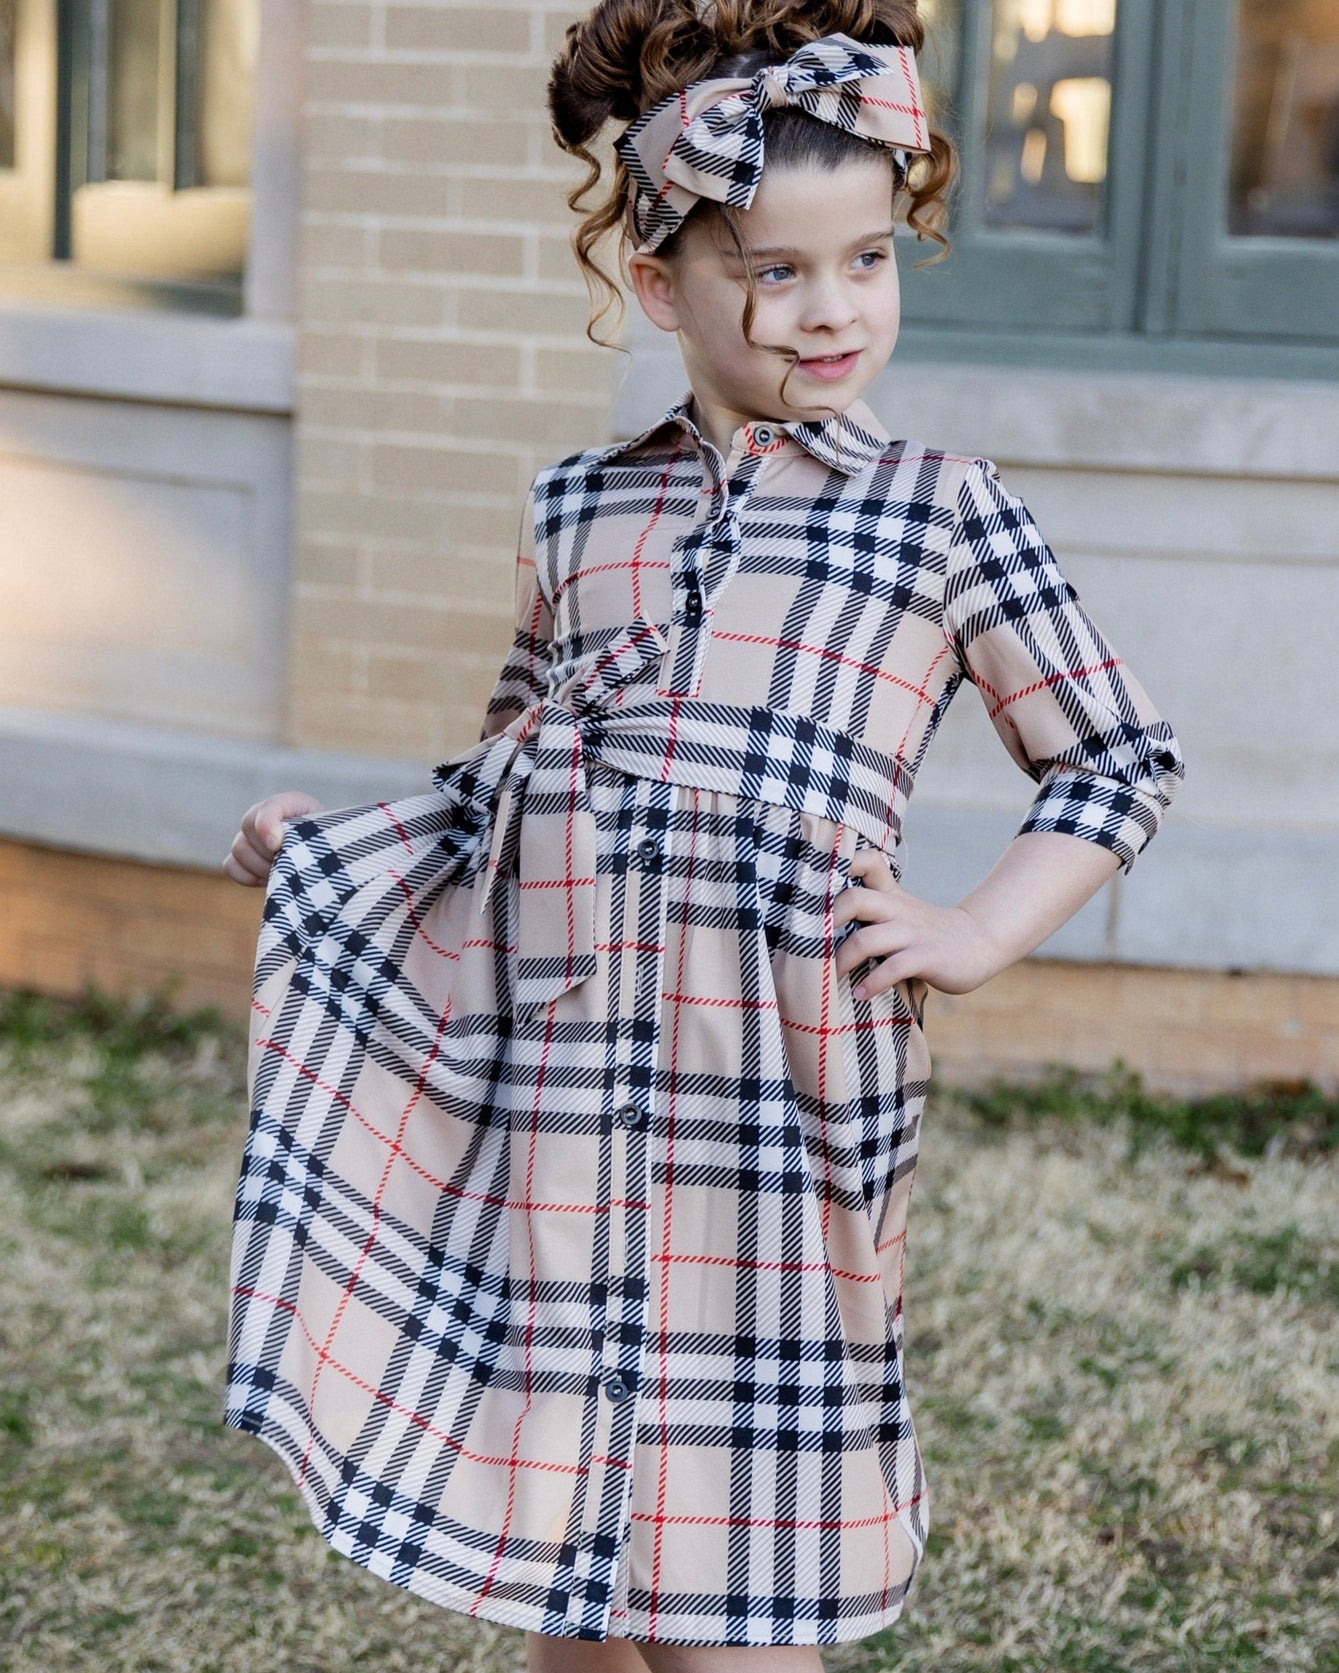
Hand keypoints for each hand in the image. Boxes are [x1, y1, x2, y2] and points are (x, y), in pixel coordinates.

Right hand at [222, 790, 323, 886]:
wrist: (326, 863)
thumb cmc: (329, 849)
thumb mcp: (327, 837)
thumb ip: (308, 835)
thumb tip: (274, 843)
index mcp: (292, 803)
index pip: (269, 806)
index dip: (267, 825)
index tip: (276, 845)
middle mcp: (266, 814)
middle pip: (248, 826)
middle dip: (269, 851)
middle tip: (291, 863)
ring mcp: (251, 836)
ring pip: (239, 848)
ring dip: (261, 866)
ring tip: (284, 873)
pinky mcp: (243, 858)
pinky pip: (230, 865)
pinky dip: (246, 876)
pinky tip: (267, 880)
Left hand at [831, 849, 1005, 997]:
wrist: (978, 942)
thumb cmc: (926, 931)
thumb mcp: (899, 910)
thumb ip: (870, 907)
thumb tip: (819, 920)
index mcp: (890, 895)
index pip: (868, 862)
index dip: (844, 863)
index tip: (816, 882)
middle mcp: (898, 909)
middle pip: (856, 899)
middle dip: (827, 919)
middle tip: (808, 942)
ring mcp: (913, 933)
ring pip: (868, 939)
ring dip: (843, 961)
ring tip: (830, 978)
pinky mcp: (927, 957)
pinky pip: (894, 968)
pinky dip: (873, 983)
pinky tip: (861, 994)